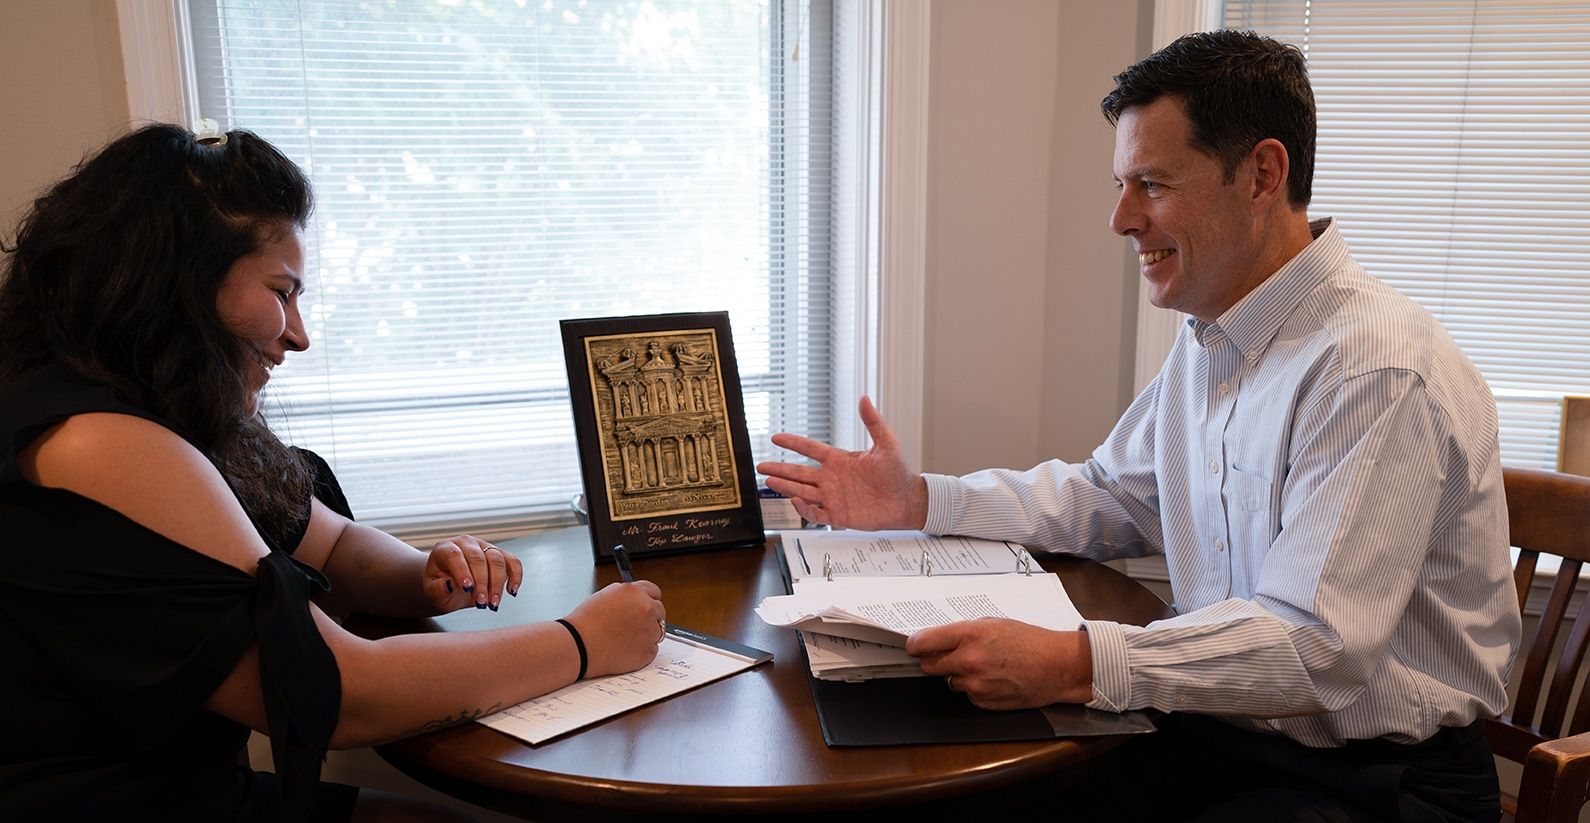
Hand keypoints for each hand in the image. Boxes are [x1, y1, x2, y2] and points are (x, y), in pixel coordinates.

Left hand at [422, 534, 522, 612]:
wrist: (448, 585)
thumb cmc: (439, 587)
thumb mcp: (432, 592)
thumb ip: (437, 589)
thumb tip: (449, 585)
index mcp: (445, 549)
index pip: (455, 555)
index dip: (462, 571)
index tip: (468, 588)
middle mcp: (466, 543)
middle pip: (478, 558)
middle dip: (482, 582)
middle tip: (482, 603)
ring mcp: (484, 547)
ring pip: (497, 559)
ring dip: (498, 583)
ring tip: (493, 603)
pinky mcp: (498, 554)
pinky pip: (512, 561)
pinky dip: (515, 575)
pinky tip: (512, 591)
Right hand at [564, 579, 666, 676]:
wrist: (579, 645)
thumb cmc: (586, 622)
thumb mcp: (606, 595)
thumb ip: (626, 594)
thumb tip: (636, 596)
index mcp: (636, 592)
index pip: (655, 591)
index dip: (648, 599)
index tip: (645, 605)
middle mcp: (647, 609)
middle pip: (660, 611)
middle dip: (649, 617)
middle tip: (633, 625)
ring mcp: (649, 631)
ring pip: (657, 631)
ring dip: (646, 634)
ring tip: (624, 638)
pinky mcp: (648, 651)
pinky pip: (651, 649)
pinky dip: (641, 650)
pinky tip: (624, 649)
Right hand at [756, 395, 927, 529]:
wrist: (907, 501)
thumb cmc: (898, 474)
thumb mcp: (887, 444)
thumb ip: (873, 422)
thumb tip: (865, 399)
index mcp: (840, 460)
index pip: (810, 449)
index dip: (793, 443)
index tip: (776, 437)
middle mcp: (832, 478)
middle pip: (799, 472)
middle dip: (780, 468)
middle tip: (761, 465)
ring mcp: (834, 497)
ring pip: (802, 491)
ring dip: (786, 486)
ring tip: (769, 480)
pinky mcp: (839, 515)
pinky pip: (816, 514)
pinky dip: (804, 509)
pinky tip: (795, 501)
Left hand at [907, 619, 1092, 709]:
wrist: (1057, 666)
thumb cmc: (1031, 642)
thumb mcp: (995, 623)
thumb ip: (964, 631)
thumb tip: (940, 638)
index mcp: (970, 635)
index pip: (924, 642)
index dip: (914, 645)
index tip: (912, 647)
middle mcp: (969, 661)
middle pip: (929, 666)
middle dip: (933, 661)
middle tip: (946, 656)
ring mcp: (976, 684)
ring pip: (949, 681)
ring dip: (958, 675)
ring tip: (983, 666)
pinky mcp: (984, 702)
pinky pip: (967, 695)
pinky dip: (974, 689)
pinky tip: (992, 679)